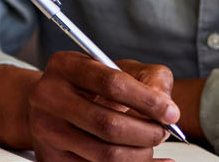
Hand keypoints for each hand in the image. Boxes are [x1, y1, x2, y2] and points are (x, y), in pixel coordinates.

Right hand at [27, 52, 180, 161]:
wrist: (49, 106)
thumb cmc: (89, 86)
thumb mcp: (118, 69)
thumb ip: (149, 78)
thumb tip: (167, 107)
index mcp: (65, 66)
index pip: (112, 83)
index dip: (148, 101)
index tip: (171, 113)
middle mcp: (49, 97)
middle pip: (109, 125)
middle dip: (148, 133)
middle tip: (162, 132)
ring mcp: (48, 130)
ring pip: (107, 155)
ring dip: (141, 154)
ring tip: (147, 143)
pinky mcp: (52, 158)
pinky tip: (148, 161)